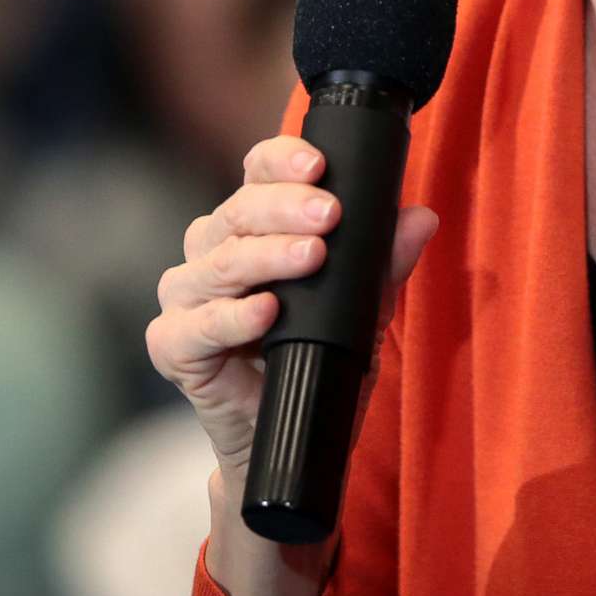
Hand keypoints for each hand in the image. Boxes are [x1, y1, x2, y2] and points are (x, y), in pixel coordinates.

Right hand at [148, 133, 436, 473]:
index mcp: (249, 227)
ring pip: (219, 262)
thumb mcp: (362, 310)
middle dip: (286, 207)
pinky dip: (233, 317)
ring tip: (311, 256)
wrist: (292, 434)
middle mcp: (211, 252)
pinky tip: (266, 311)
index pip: (256, 175)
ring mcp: (188, 297)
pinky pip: (199, 326)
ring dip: (267, 256)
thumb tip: (421, 218)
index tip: (319, 164)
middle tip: (329, 214)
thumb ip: (384, 265)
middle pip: (238, 211)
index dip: (281, 161)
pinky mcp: (173, 346)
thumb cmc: (317, 357)